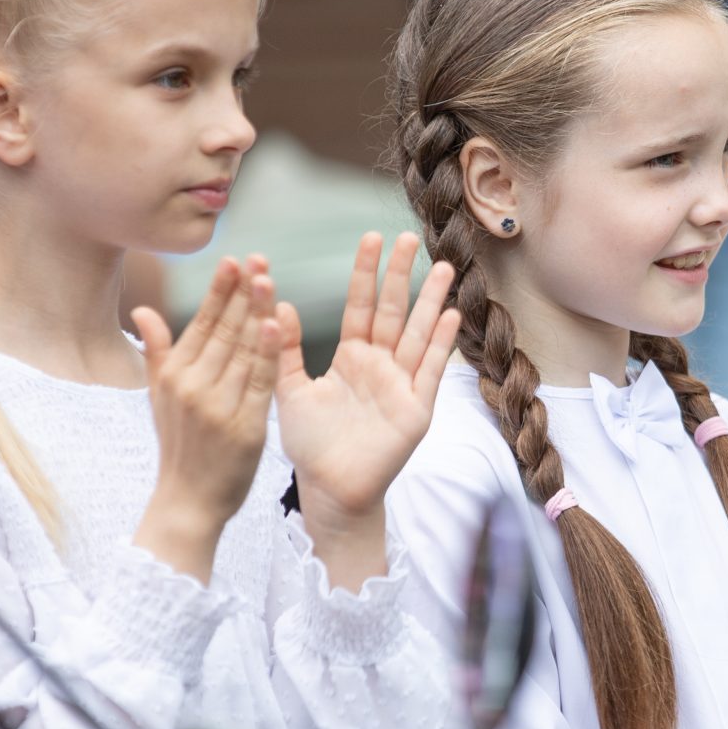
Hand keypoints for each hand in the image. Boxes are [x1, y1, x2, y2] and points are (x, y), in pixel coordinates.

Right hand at [132, 255, 281, 564]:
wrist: (187, 504)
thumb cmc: (178, 448)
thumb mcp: (159, 398)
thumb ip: (157, 351)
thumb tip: (143, 310)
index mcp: (174, 376)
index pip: (200, 324)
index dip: (218, 291)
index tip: (233, 260)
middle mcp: (192, 386)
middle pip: (223, 331)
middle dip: (241, 293)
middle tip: (258, 258)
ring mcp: (217, 407)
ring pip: (243, 351)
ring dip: (257, 312)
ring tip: (268, 279)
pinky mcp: (244, 427)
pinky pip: (259, 383)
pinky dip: (268, 353)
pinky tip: (276, 324)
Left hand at [277, 233, 459, 532]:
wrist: (329, 490)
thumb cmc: (310, 445)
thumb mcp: (289, 391)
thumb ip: (284, 350)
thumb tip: (278, 304)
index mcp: (351, 357)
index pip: (361, 305)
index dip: (366, 273)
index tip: (372, 238)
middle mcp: (380, 365)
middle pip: (393, 310)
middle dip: (401, 275)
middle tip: (408, 238)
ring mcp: (401, 385)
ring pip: (417, 333)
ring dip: (431, 301)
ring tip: (443, 268)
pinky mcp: (416, 409)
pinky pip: (429, 371)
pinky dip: (440, 345)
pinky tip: (450, 318)